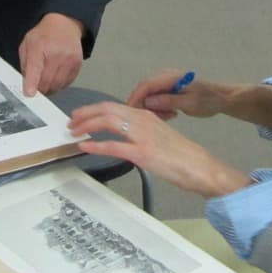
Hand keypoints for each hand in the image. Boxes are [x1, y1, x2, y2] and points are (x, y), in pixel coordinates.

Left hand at [19, 12, 84, 95]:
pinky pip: (67, 83)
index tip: (29, 94)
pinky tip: (55, 76)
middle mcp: (56, 53)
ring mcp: (69, 59)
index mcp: (39, 47)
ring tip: (46, 80)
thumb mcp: (27, 44)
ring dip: (50, 88)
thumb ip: (24, 64)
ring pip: (57, 85)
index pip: (35, 68)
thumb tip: (26, 83)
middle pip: (47, 81)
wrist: (65, 25)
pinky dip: (59, 84)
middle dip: (39, 89)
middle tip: (35, 87)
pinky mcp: (77, 65)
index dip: (31, 83)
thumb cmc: (44, 35)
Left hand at [68, 101, 251, 198]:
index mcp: (146, 114)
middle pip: (107, 109)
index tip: (81, 115)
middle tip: (71, 121)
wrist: (200, 166)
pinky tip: (84, 146)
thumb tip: (122, 135)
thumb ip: (141, 131)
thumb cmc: (181, 155)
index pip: (114, 105)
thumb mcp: (159, 135)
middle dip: (85, 114)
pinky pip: (112, 146)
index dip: (93, 109)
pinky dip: (95, 144)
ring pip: (107, 122)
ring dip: (86, 125)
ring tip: (74, 131)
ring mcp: (142, 135)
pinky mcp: (142, 152)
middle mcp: (142, 119)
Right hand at [127, 70, 224, 120]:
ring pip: (149, 96)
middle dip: (145, 106)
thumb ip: (169, 101)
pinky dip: (159, 108)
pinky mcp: (168, 88)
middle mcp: (166, 76)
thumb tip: (148, 102)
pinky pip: (156, 98)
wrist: (221, 98)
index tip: (130, 113)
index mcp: (171, 77)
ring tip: (170, 116)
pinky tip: (172, 114)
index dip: (135, 99)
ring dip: (154, 108)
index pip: (146, 85)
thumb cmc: (208, 100)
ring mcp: (166, 82)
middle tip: (158, 118)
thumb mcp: (190, 103)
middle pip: (144, 90)